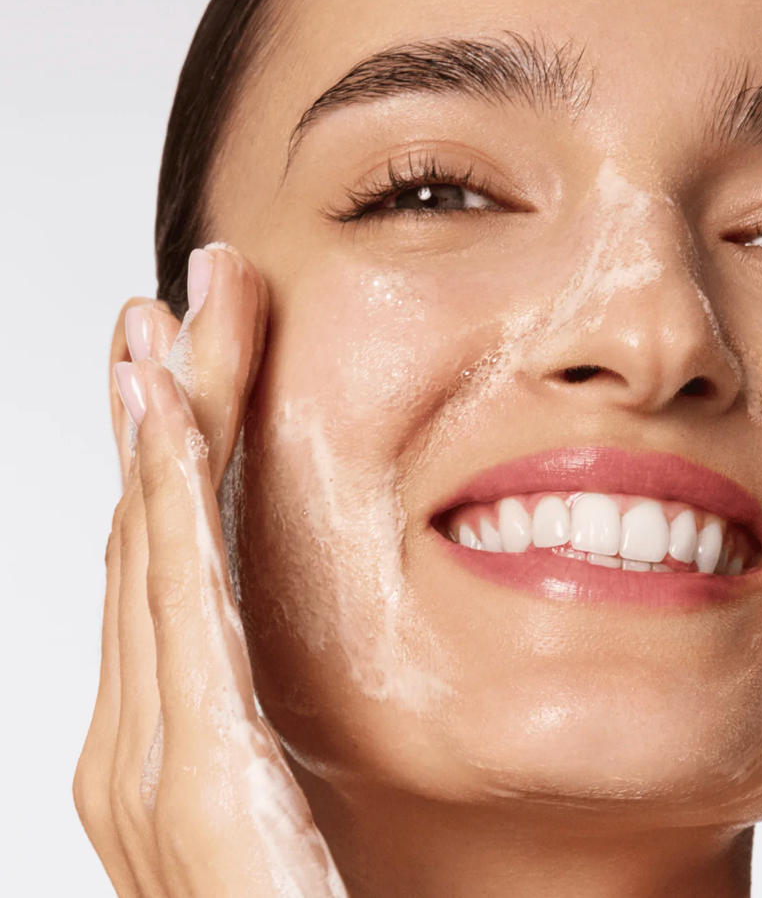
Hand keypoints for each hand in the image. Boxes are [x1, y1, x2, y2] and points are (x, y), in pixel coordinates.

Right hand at [74, 246, 346, 897]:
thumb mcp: (285, 805)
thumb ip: (266, 730)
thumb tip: (268, 665)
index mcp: (162, 741)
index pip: (163, 566)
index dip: (167, 456)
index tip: (177, 363)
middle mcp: (131, 741)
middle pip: (150, 536)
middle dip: (160, 409)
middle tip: (169, 301)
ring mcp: (145, 759)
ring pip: (153, 548)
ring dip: (161, 422)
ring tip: (162, 322)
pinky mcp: (190, 778)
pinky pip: (177, 604)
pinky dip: (168, 497)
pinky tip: (168, 412)